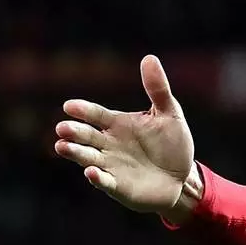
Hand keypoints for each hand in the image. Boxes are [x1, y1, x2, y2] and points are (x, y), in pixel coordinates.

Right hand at [55, 55, 194, 213]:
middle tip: (63, 128)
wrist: (183, 178)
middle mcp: (108, 144)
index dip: (83, 110)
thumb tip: (150, 58)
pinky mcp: (118, 186)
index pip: (95, 114)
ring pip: (87, 157)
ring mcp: (111, 165)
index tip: (70, 106)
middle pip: (85, 135)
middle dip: (73, 132)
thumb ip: (158, 90)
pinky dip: (97, 178)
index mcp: (117, 124)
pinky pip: (104, 181)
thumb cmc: (173, 145)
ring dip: (75, 152)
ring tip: (62, 146)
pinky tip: (91, 173)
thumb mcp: (170, 115)